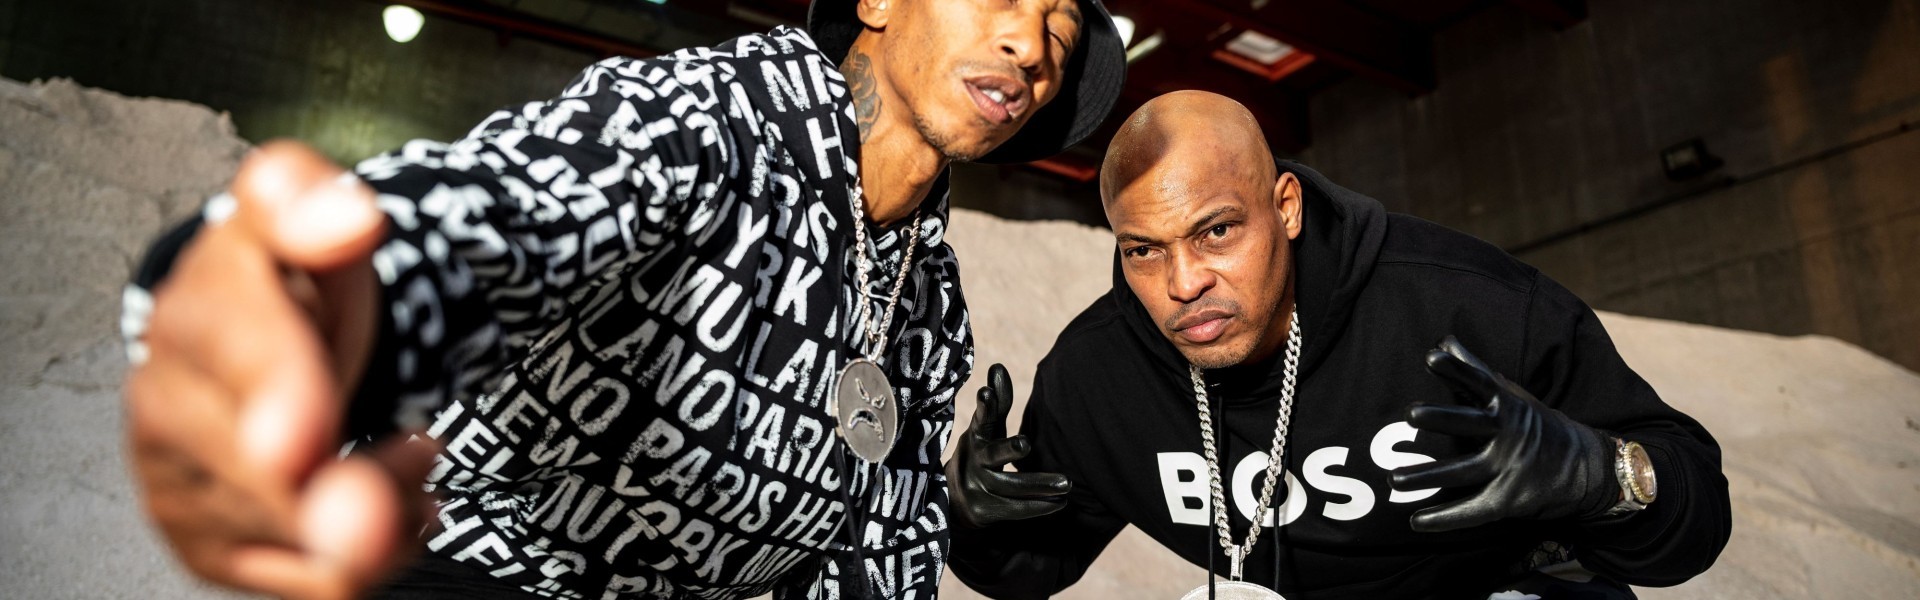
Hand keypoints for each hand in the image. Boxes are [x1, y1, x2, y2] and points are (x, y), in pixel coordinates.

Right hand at [125, 141, 437, 599]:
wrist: (254, 342)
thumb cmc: (287, 279)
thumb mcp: (300, 215)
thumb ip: (314, 201)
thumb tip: (348, 216)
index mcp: (200, 311)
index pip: (235, 354)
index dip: (276, 394)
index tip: (307, 438)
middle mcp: (166, 403)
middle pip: (259, 476)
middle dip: (348, 488)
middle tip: (429, 451)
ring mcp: (178, 483)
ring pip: (301, 538)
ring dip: (385, 502)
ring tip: (412, 448)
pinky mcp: (207, 544)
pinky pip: (311, 582)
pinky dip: (375, 553)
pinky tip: (392, 496)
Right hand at [946, 364, 1071, 528]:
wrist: (955, 498)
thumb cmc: (981, 451)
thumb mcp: (987, 428)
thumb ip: (997, 403)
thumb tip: (998, 367)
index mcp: (977, 435)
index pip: (982, 418)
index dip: (985, 405)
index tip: (985, 392)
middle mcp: (975, 460)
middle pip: (994, 454)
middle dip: (1008, 448)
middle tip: (1026, 443)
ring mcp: (977, 487)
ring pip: (1010, 487)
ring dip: (1038, 484)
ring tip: (1066, 483)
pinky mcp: (984, 511)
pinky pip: (1014, 509)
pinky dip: (1038, 506)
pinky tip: (1060, 502)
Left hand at [1389, 336, 1616, 532]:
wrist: (1586, 467)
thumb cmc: (1535, 424)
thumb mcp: (1511, 394)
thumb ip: (1474, 370)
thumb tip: (1443, 340)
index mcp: (1506, 405)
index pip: (1478, 382)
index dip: (1456, 369)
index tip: (1431, 356)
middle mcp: (1508, 434)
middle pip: (1470, 424)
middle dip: (1442, 417)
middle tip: (1410, 412)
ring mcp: (1510, 468)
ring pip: (1463, 472)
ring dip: (1428, 477)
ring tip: (1393, 480)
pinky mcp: (1510, 500)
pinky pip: (1473, 509)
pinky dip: (1445, 518)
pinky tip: (1415, 521)